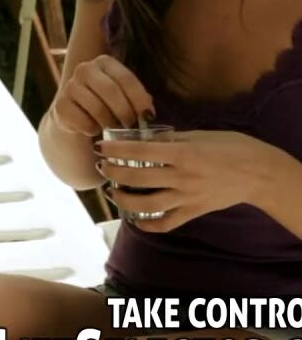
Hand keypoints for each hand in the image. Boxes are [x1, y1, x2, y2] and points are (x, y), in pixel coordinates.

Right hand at [49, 55, 153, 136]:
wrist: (75, 113)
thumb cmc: (107, 103)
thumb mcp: (124, 95)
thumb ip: (137, 99)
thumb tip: (147, 114)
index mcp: (104, 62)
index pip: (126, 78)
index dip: (139, 99)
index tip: (148, 116)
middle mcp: (84, 69)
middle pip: (111, 91)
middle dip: (125, 112)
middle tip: (132, 125)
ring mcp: (70, 86)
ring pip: (97, 108)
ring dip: (110, 123)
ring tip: (115, 129)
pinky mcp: (60, 105)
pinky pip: (83, 121)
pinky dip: (93, 129)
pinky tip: (94, 129)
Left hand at [96, 130, 282, 231]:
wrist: (259, 173)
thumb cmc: (231, 147)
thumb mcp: (199, 135)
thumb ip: (171, 138)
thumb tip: (144, 138)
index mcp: (183, 153)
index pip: (141, 151)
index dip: (116, 149)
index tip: (100, 147)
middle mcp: (182, 177)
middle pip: (138, 177)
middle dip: (114, 172)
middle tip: (101, 167)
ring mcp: (187, 197)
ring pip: (147, 204)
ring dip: (124, 200)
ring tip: (111, 192)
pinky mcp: (194, 212)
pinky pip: (167, 223)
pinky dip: (149, 225)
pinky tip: (135, 220)